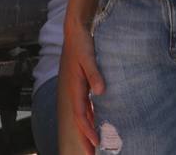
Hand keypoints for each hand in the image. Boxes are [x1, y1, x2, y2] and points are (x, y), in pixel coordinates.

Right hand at [60, 19, 104, 148]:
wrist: (75, 31)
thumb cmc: (81, 44)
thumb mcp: (88, 57)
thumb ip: (94, 74)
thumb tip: (100, 91)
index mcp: (75, 87)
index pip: (80, 115)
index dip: (87, 130)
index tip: (96, 142)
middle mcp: (75, 92)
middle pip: (80, 120)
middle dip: (84, 138)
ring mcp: (77, 89)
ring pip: (82, 116)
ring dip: (87, 131)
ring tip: (94, 147)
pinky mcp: (82, 85)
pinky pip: (85, 107)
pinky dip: (90, 118)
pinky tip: (96, 124)